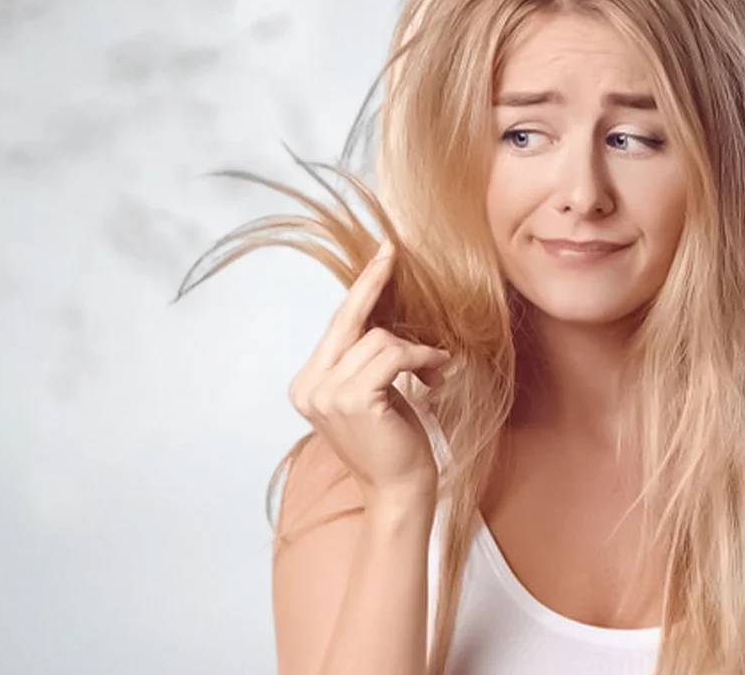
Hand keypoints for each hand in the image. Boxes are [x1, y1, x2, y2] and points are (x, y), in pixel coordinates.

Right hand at [287, 239, 449, 506]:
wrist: (400, 491)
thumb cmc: (394, 442)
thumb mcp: (374, 392)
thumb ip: (366, 356)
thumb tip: (385, 308)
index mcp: (307, 384)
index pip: (336, 325)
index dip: (361, 288)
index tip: (382, 254)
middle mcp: (309, 387)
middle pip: (349, 321)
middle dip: (375, 285)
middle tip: (393, 253)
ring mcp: (326, 394)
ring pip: (379, 338)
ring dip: (416, 350)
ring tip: (435, 370)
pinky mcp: (353, 399)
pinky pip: (393, 355)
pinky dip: (420, 358)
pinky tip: (436, 373)